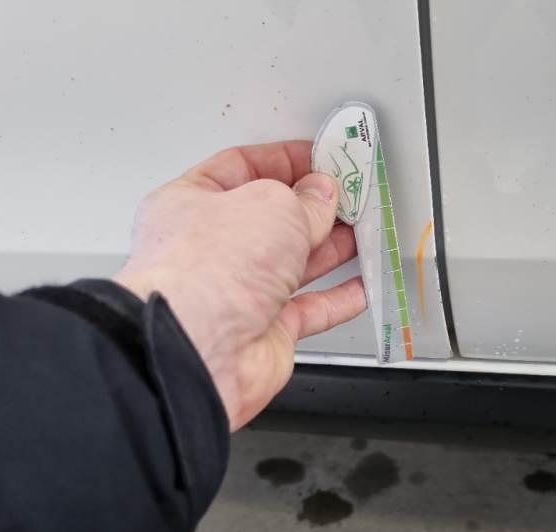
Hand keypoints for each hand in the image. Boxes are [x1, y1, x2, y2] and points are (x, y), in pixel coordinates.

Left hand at [113, 141, 365, 430]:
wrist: (200, 349)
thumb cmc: (207, 271)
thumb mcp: (270, 206)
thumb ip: (305, 199)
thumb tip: (323, 194)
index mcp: (192, 203)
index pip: (242, 167)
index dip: (285, 160)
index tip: (321, 158)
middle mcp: (212, 248)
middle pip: (272, 218)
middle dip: (314, 206)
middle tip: (350, 195)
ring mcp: (238, 291)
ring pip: (293, 263)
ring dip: (331, 248)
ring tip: (363, 231)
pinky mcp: (264, 330)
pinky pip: (309, 309)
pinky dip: (338, 298)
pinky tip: (360, 286)